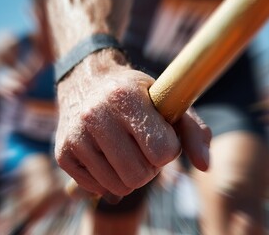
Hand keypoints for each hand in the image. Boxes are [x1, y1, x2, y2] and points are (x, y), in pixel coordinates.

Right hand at [55, 50, 210, 196]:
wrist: (86, 81)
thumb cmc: (135, 94)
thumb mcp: (167, 101)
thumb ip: (194, 131)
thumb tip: (206, 166)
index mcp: (125, 98)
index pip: (163, 152)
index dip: (167, 149)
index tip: (160, 135)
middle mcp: (95, 115)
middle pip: (139, 175)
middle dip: (149, 168)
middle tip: (143, 148)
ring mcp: (76, 136)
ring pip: (119, 186)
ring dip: (129, 174)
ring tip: (125, 151)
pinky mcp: (62, 154)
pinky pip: (97, 188)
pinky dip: (107, 178)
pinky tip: (105, 156)